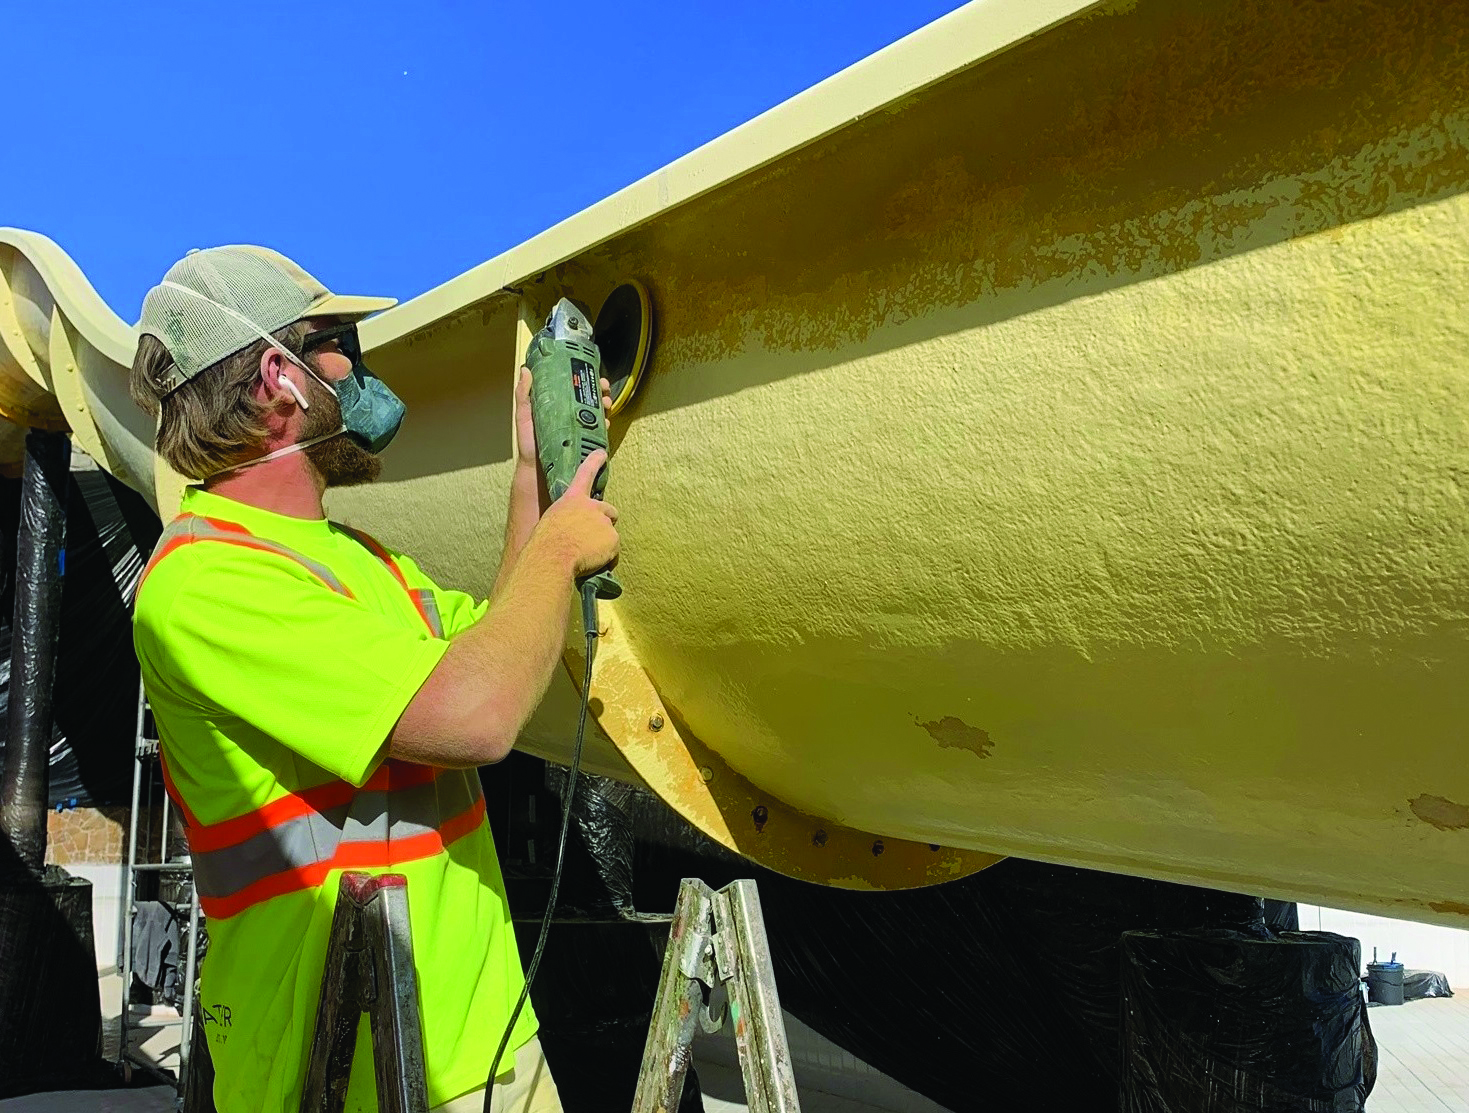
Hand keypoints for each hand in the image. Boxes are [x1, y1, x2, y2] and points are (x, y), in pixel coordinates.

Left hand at [513, 369, 616, 469]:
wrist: (537, 472)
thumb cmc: (528, 444)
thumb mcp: (524, 416)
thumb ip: (523, 395)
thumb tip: (525, 370)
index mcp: (557, 406)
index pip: (575, 388)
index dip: (586, 379)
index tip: (594, 375)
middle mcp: (570, 416)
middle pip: (591, 399)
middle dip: (601, 392)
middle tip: (604, 390)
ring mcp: (579, 430)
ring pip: (598, 414)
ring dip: (605, 407)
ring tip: (606, 405)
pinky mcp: (586, 443)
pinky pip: (599, 432)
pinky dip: (605, 426)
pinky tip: (606, 423)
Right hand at [530, 450, 619, 577]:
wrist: (553, 555)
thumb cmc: (546, 542)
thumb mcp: (552, 522)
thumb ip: (566, 520)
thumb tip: (570, 532)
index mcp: (573, 499)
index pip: (584, 474)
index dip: (594, 462)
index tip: (602, 453)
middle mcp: (592, 506)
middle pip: (609, 511)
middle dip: (604, 523)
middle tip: (591, 538)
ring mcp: (604, 522)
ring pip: (610, 535)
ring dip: (603, 544)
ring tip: (585, 555)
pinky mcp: (613, 538)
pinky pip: (613, 552)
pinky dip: (607, 558)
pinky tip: (593, 563)